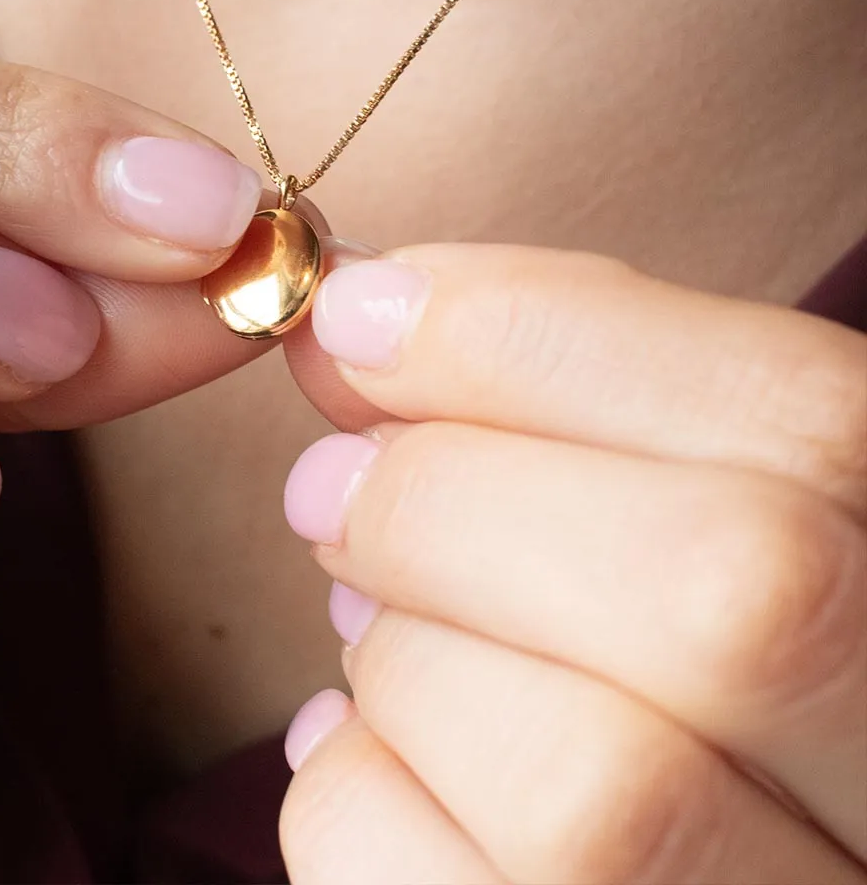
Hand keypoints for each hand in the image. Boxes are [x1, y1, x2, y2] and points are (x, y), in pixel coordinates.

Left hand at [280, 245, 866, 883]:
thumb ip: (563, 400)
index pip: (809, 421)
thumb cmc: (649, 630)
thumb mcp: (667, 491)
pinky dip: (352, 791)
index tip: (361, 310)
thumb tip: (368, 319)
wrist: (678, 839)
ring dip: (404, 659)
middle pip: (722, 600)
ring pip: (586, 788)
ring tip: (375, 621)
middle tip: (333, 484)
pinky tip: (380, 747)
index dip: (541, 333)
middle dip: (454, 503)